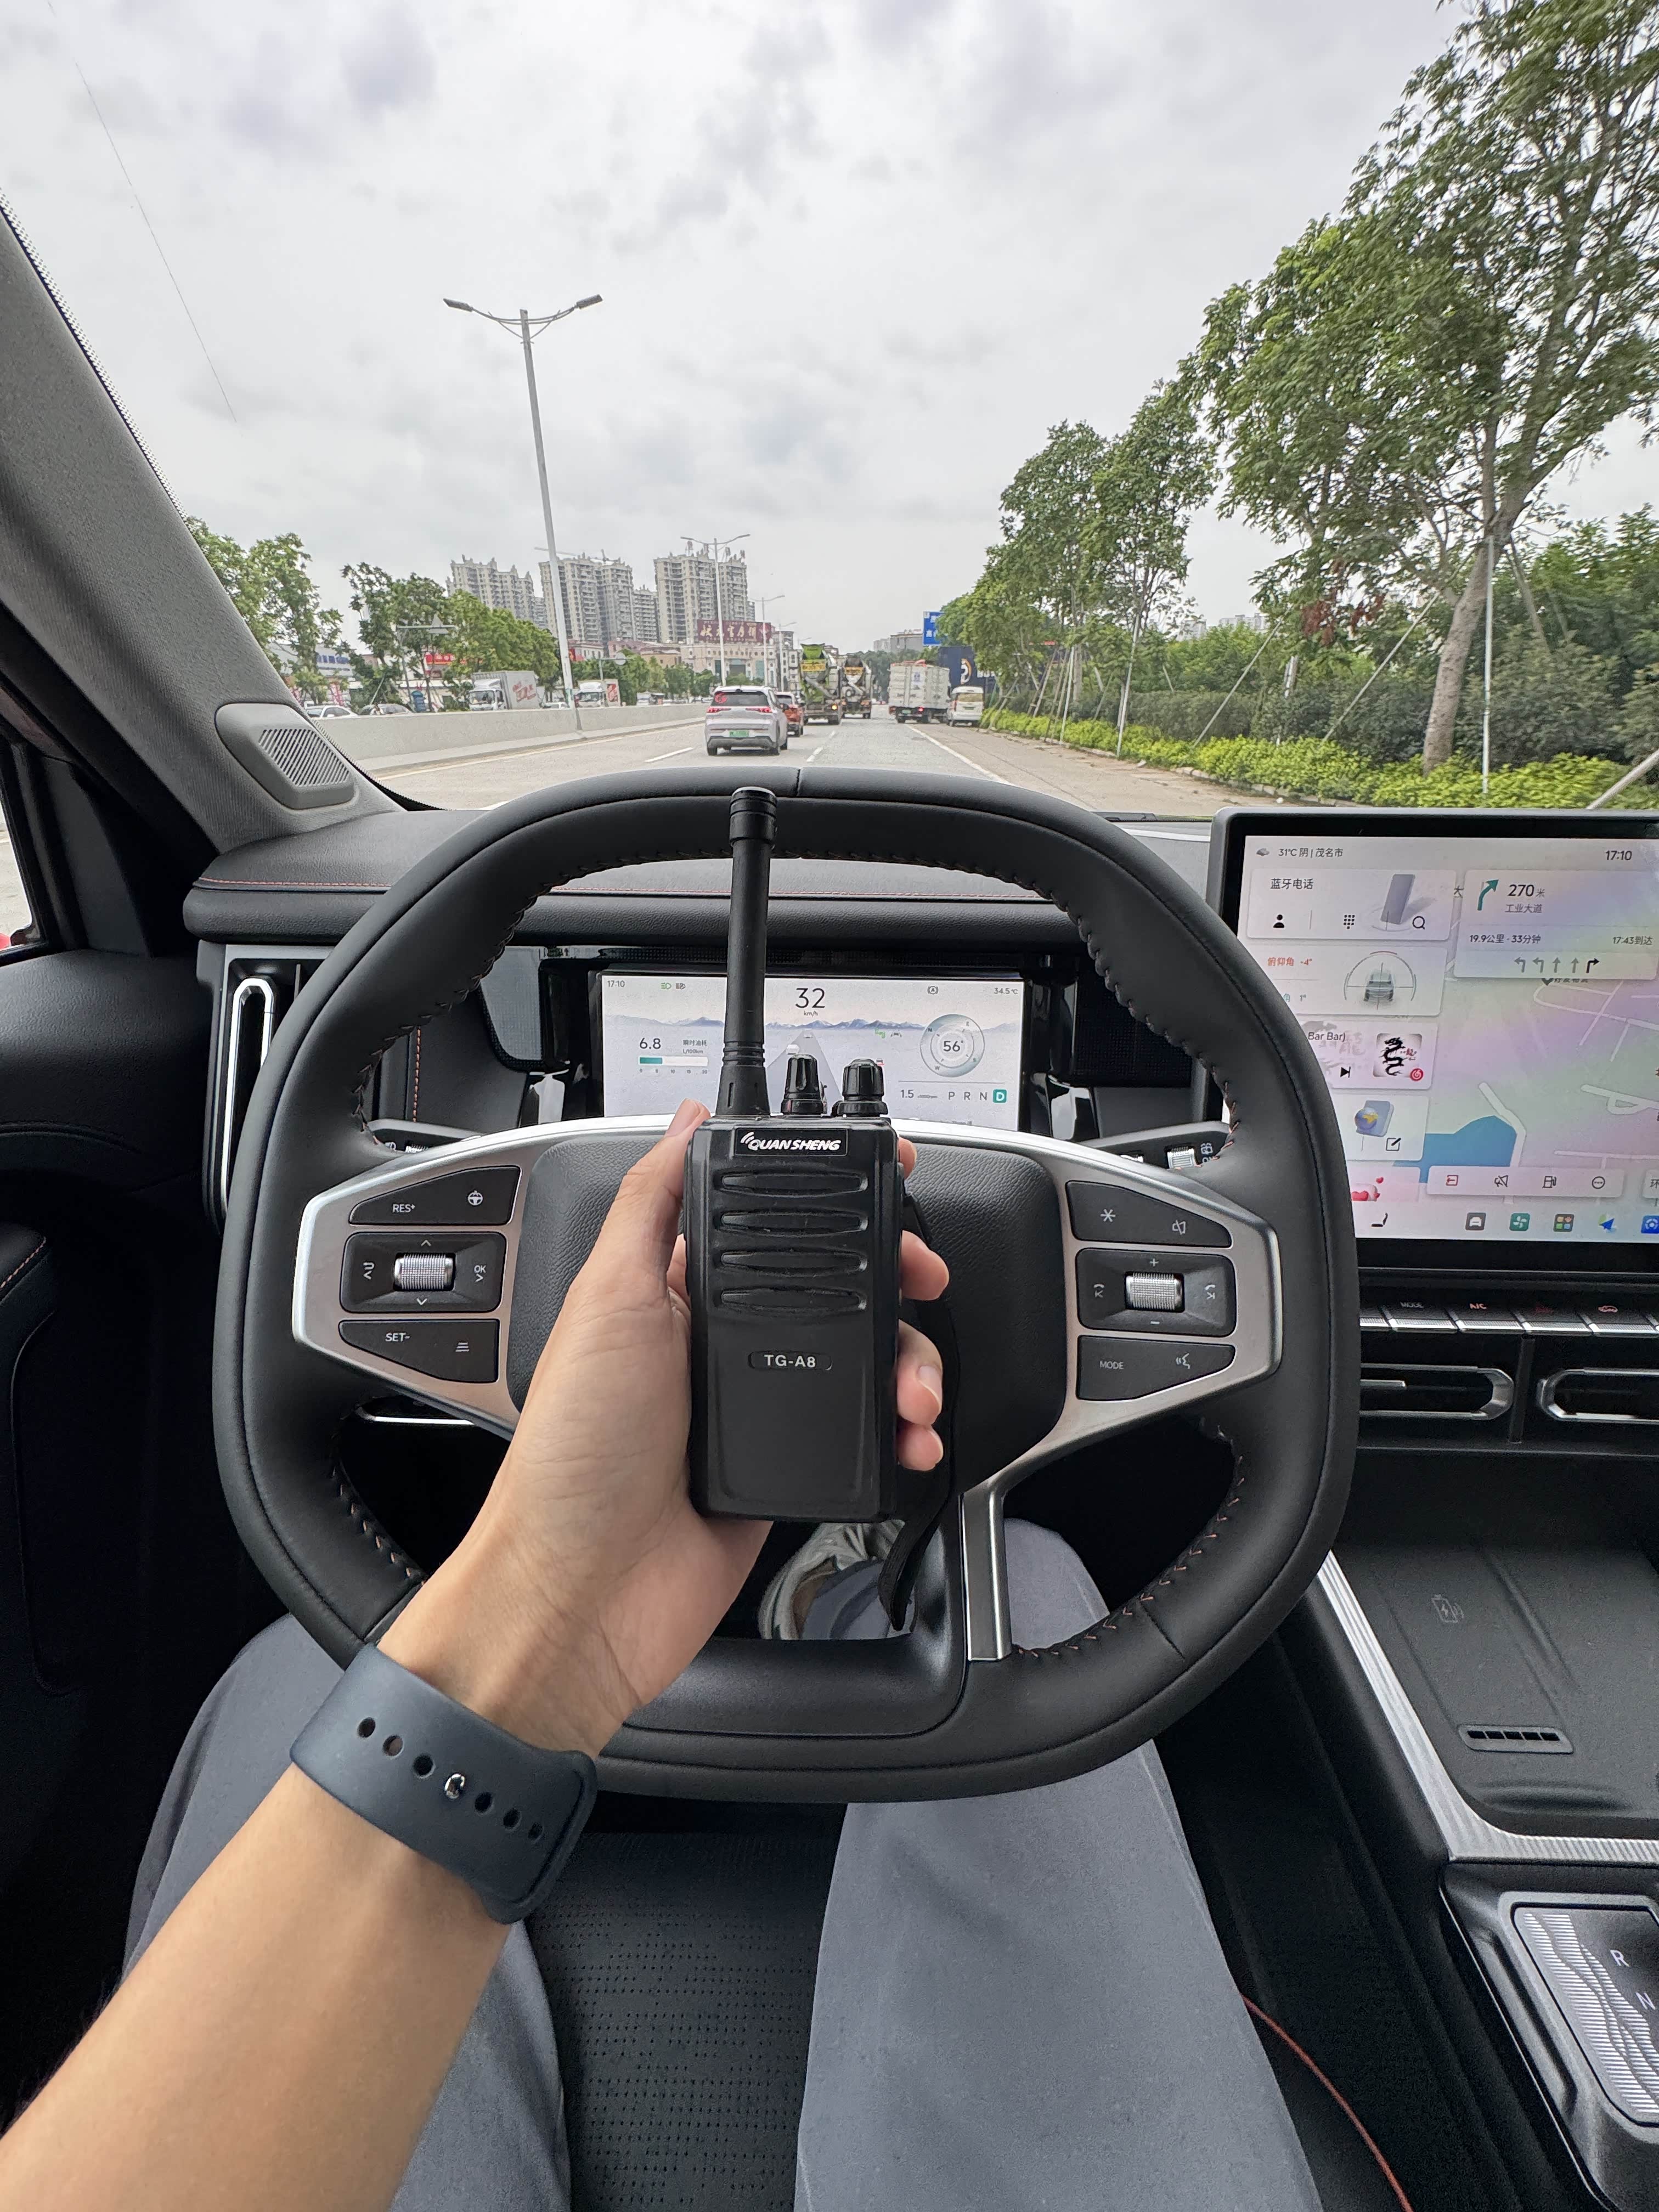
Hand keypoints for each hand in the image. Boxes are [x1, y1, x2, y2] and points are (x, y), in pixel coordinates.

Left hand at [382, 1098, 948, 1754]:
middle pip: (836, 1286)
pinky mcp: (785, 1467)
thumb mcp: (604, 1298)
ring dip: (909, 1363)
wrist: (585, 1593)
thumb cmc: (575, 1453)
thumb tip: (687, 1120)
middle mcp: (716, 1343)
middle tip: (921, 1279)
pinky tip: (910, 1434)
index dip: (830, 1198)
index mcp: (668, 1291)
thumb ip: (650, 1200)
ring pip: (863, 1359)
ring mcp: (756, 1406)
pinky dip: (903, 1432)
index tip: (886, 1180)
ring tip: (914, 1387)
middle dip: (893, 1281)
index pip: (767, 1220)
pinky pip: (863, 1434)